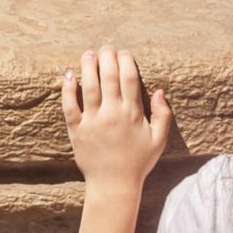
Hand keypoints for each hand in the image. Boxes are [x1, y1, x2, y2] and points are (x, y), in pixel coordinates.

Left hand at [61, 47, 170, 194]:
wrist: (114, 185)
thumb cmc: (138, 162)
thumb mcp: (158, 141)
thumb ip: (163, 116)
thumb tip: (160, 91)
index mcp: (132, 114)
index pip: (129, 79)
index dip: (126, 61)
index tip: (124, 52)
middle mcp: (112, 114)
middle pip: (108, 76)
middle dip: (107, 57)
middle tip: (106, 47)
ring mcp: (93, 121)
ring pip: (89, 86)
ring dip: (88, 66)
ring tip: (88, 54)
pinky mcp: (77, 130)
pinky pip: (70, 106)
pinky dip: (68, 90)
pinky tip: (70, 75)